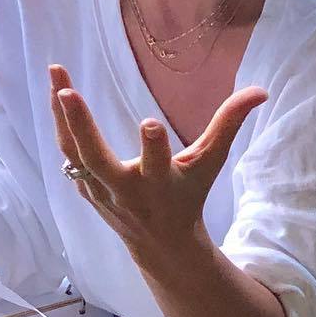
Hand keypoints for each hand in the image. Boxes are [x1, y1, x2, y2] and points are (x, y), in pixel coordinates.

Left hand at [49, 64, 265, 260]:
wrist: (160, 243)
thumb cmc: (189, 195)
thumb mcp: (210, 163)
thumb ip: (229, 125)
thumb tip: (260, 90)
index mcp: (160, 184)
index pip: (157, 165)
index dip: (154, 147)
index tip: (149, 122)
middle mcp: (126, 190)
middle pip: (97, 159)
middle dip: (82, 127)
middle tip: (67, 92)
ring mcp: (100, 191)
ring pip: (73, 153)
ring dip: (61, 116)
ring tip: (56, 73)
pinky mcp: (85, 188)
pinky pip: (67, 153)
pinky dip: (60, 124)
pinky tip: (55, 90)